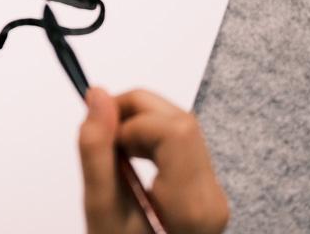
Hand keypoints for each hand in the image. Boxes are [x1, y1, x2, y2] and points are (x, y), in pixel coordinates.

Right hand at [79, 88, 229, 233]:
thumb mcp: (100, 212)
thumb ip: (97, 153)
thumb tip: (97, 97)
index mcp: (191, 205)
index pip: (174, 129)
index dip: (132, 121)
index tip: (103, 137)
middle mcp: (212, 196)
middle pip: (181, 121)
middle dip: (135, 112)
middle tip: (101, 132)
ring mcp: (213, 193)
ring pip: (182, 127)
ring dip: (142, 124)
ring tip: (112, 151)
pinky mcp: (205, 189)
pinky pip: (182, 144)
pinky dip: (151, 140)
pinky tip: (129, 159)